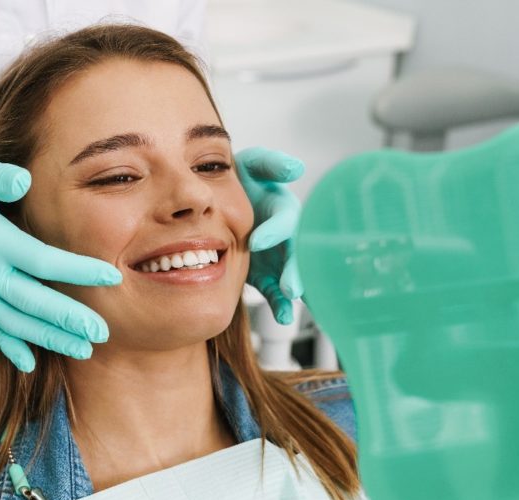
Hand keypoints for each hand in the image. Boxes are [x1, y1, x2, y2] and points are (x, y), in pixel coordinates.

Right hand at [0, 149, 120, 371]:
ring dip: (49, 338)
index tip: (111, 276)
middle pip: (32, 301)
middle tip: (102, 332)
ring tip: (84, 350)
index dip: (78, 270)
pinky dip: (10, 347)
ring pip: (15, 322)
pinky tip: (31, 365)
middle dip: (67, 319)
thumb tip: (22, 181)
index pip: (41, 260)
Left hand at [236, 147, 304, 324]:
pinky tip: (284, 317)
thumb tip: (296, 168)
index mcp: (283, 211)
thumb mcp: (254, 166)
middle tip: (291, 286)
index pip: (285, 220)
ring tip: (291, 301)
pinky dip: (282, 305)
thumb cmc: (242, 183)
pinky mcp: (270, 276)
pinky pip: (278, 293)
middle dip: (295, 270)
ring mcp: (279, 259)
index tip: (257, 241)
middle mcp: (286, 236)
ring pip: (293, 275)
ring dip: (295, 288)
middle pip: (297, 253)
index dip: (273, 231)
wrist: (222, 207)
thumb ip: (271, 164)